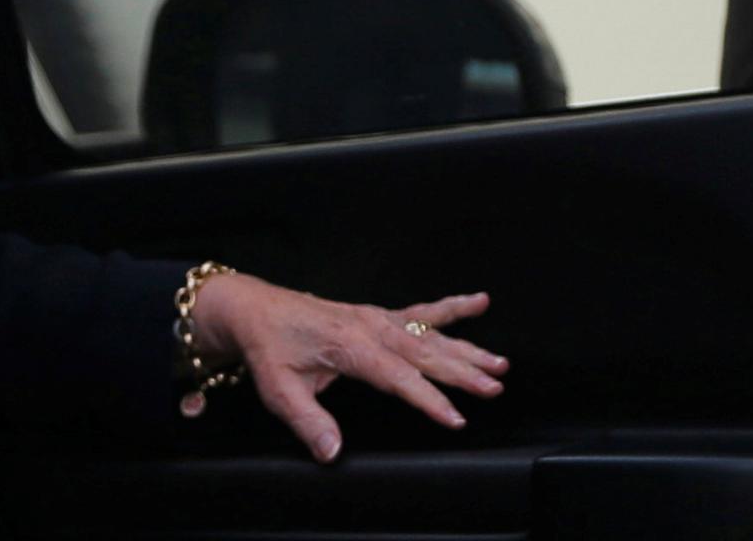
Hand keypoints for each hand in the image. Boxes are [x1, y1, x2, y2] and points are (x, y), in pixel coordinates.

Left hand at [187, 275, 507, 462]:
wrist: (253, 309)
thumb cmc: (267, 346)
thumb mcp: (278, 388)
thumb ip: (307, 420)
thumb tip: (331, 451)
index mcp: (349, 345)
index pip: (397, 376)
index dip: (427, 399)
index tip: (455, 418)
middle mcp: (368, 327)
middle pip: (423, 352)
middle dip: (461, 372)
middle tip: (494, 388)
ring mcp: (375, 317)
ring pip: (429, 334)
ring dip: (465, 348)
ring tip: (500, 362)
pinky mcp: (375, 315)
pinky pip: (419, 311)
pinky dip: (450, 308)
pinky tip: (478, 301)